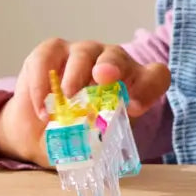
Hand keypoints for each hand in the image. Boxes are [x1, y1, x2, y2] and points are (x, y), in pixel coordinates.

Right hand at [0, 39, 169, 166]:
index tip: (134, 107)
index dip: (148, 88)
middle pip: (118, 56)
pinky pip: (48, 57)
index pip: (155, 76)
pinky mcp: (51, 52)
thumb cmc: (77, 133)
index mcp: (133, 84)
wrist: (40, 133)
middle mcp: (112, 63)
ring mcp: (82, 54)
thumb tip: (94, 144)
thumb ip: (97, 139)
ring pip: (84, 53)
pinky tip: (41, 106)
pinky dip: (43, 81)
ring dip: (75, 74)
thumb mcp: (92, 141)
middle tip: (103, 78)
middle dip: (112, 66)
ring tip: (66, 97)